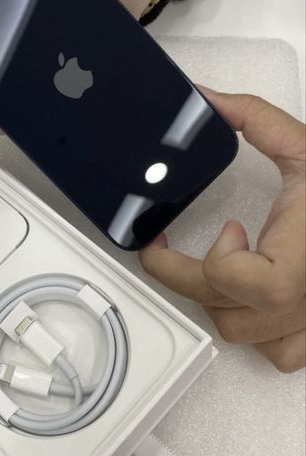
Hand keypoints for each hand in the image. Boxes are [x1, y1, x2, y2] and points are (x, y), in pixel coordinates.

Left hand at [140, 87, 305, 372]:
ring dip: (217, 300)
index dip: (219, 258)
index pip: (234, 281)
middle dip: (181, 276)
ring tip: (222, 262)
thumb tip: (206, 100)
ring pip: (241, 336)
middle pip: (222, 310)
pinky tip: (258, 299)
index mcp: (299, 259)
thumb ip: (255, 119)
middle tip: (164, 247)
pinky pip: (279, 355)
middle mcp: (305, 300)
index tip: (228, 226)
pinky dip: (260, 333)